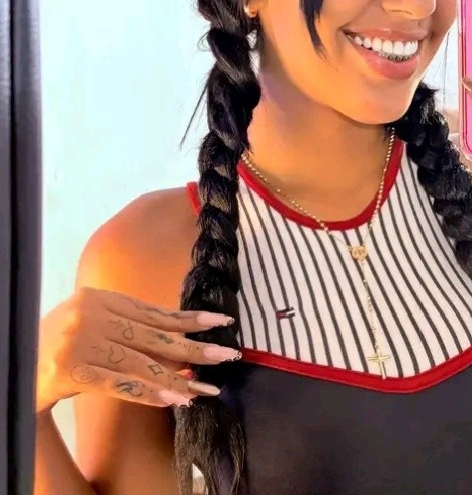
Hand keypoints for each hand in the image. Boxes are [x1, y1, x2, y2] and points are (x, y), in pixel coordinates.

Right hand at [36, 287, 240, 413]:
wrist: (13, 366)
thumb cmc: (57, 344)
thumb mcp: (92, 323)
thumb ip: (129, 326)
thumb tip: (182, 345)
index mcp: (100, 297)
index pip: (154, 312)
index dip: (189, 319)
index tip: (220, 322)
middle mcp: (91, 314)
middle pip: (153, 335)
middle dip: (194, 347)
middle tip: (226, 355)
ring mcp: (79, 340)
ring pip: (140, 362)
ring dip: (176, 378)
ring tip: (206, 388)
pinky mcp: (69, 369)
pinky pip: (117, 383)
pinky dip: (148, 392)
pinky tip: (173, 399)